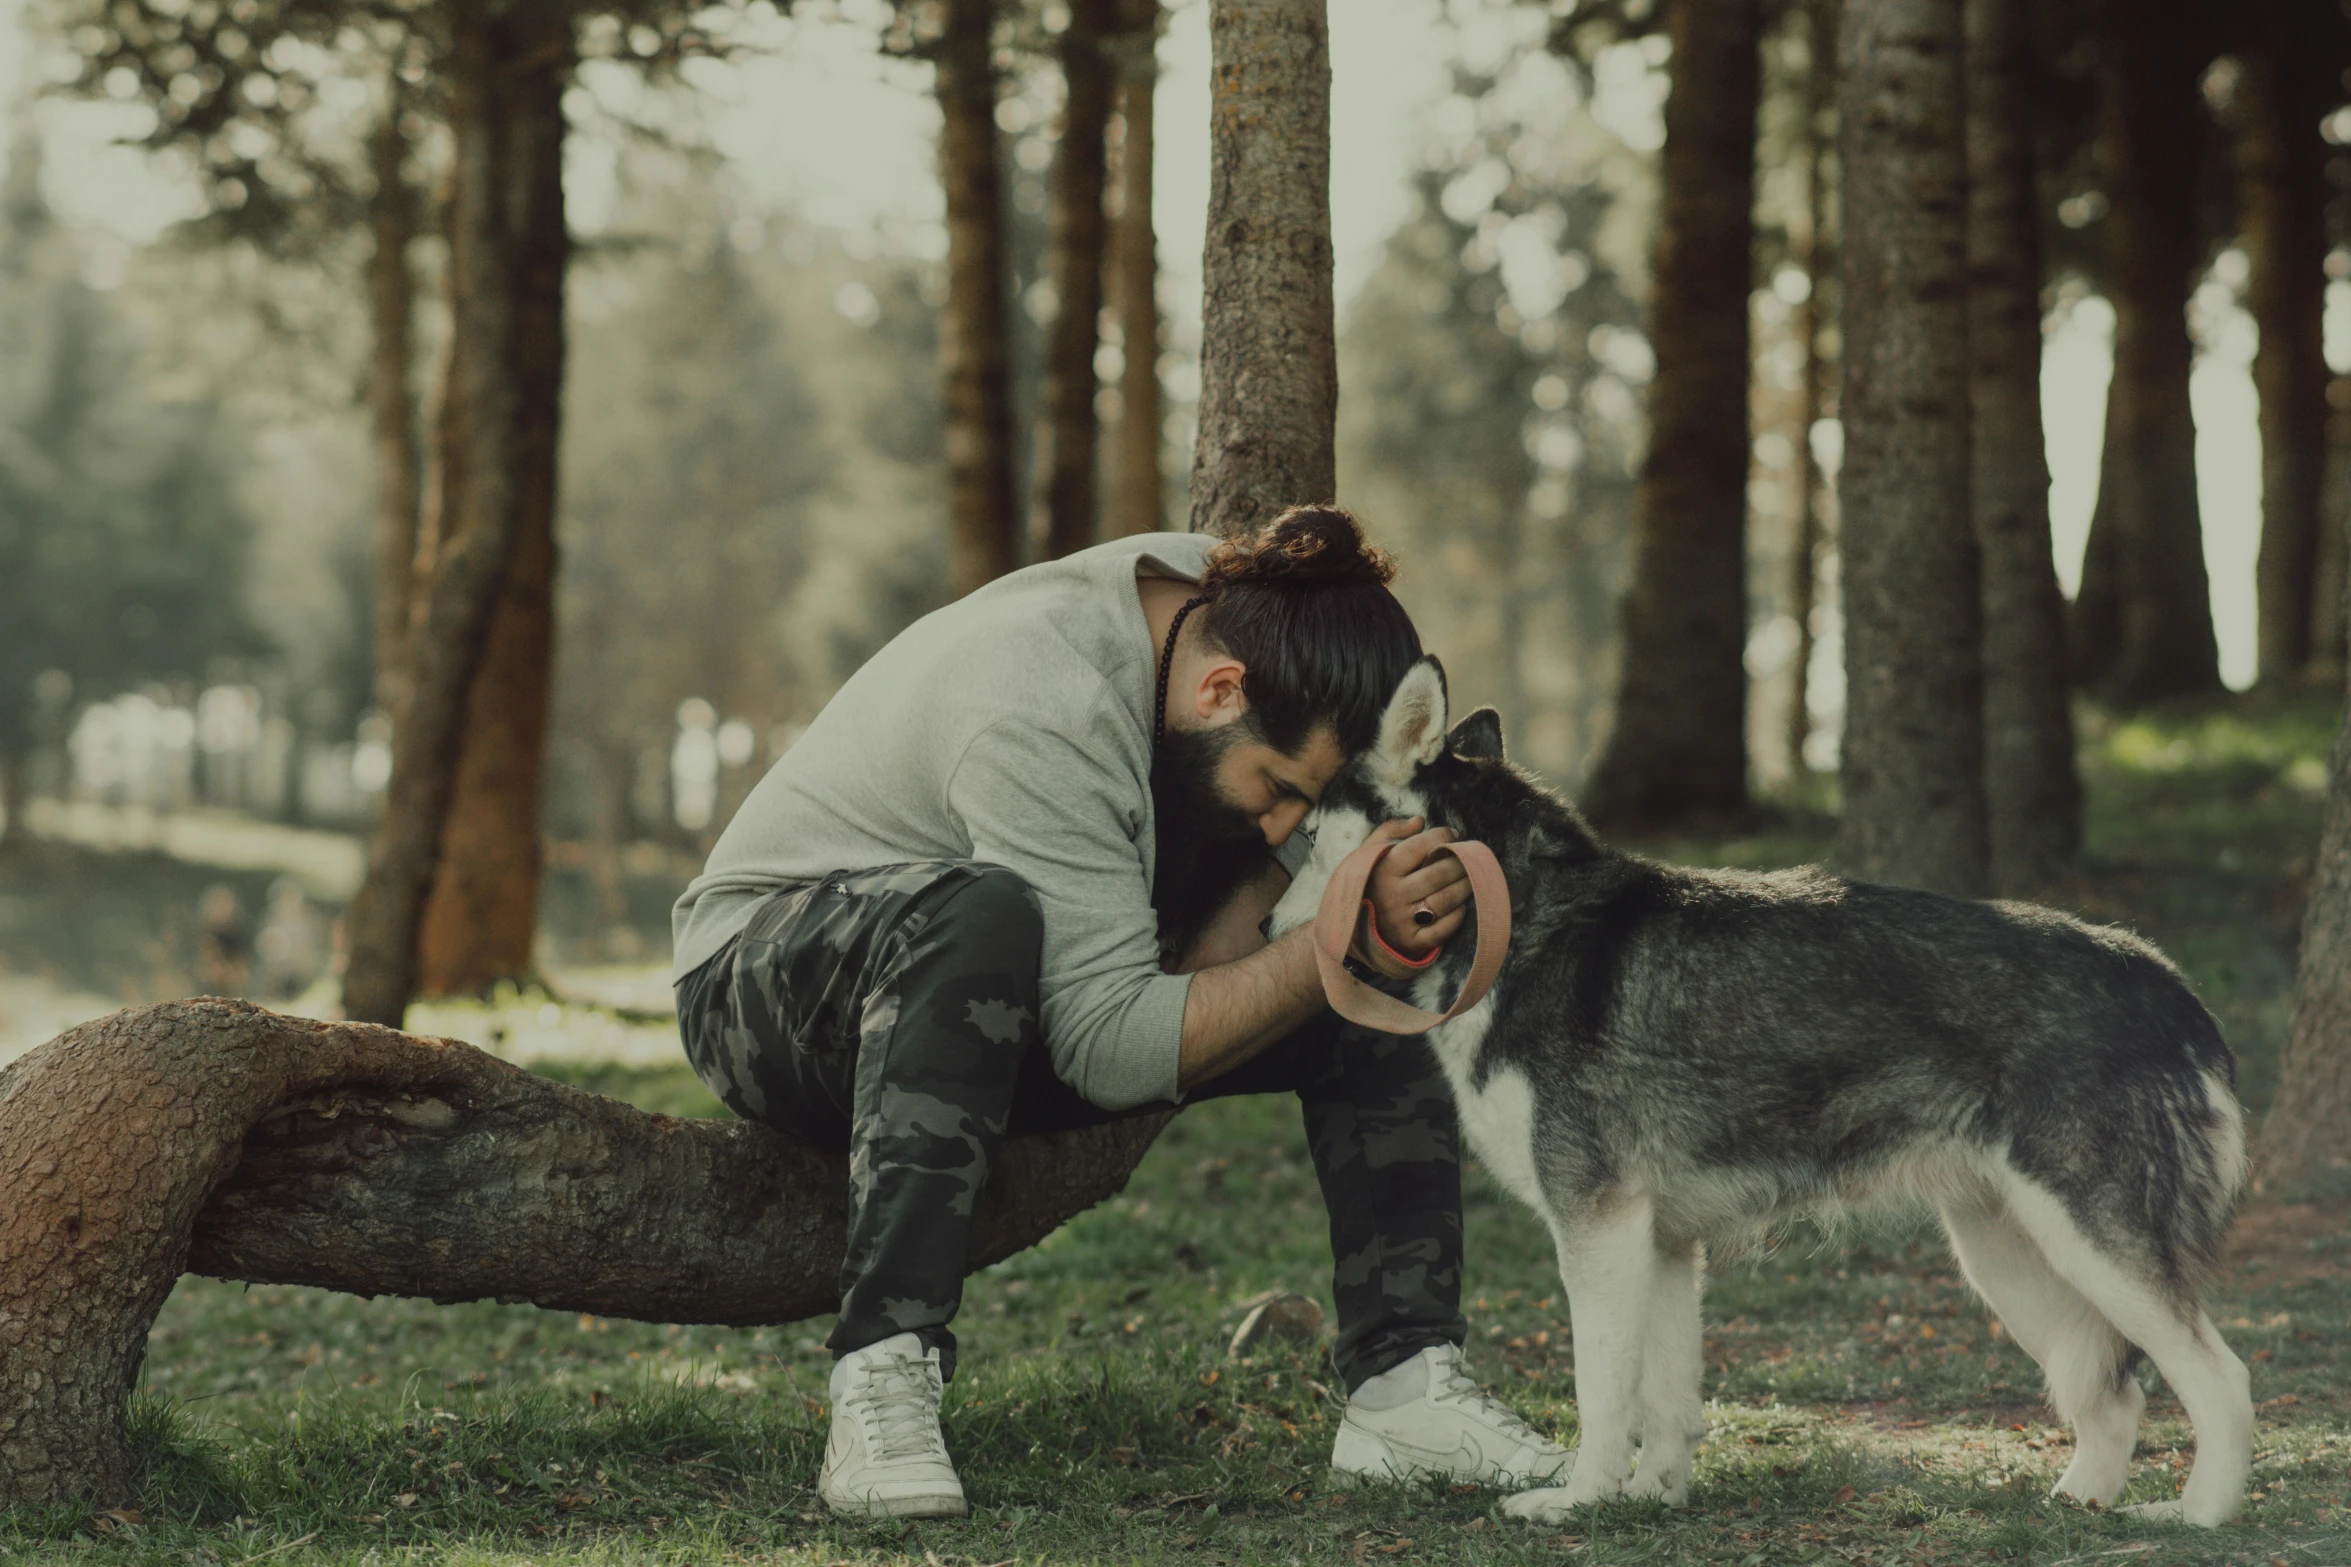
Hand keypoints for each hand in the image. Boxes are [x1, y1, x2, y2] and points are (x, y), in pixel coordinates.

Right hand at [1360, 817, 1469, 979]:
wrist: (1353, 928)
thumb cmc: (1370, 882)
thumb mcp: (1370, 853)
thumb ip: (1392, 831)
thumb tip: (1420, 820)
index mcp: (1383, 870)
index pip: (1419, 847)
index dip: (1442, 836)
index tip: (1452, 834)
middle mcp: (1392, 895)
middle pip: (1439, 874)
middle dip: (1461, 861)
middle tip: (1469, 856)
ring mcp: (1402, 921)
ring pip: (1446, 900)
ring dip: (1466, 886)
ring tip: (1471, 877)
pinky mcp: (1412, 942)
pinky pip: (1444, 928)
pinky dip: (1458, 915)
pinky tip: (1461, 904)